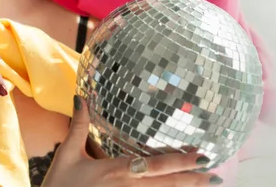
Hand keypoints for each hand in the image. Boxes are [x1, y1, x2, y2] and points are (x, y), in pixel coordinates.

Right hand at [43, 97, 222, 185]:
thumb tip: (81, 98)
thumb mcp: (69, 154)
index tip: (200, 156)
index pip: (154, 166)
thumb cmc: (60, 186)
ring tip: (208, 185)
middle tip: (215, 175)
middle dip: (192, 180)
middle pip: (166, 185)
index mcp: (115, 171)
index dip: (179, 162)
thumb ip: (79, 125)